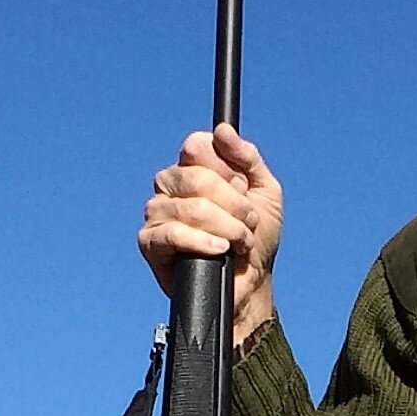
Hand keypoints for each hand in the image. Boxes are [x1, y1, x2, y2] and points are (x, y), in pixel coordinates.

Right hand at [137, 124, 282, 345]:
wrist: (252, 286)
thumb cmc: (257, 239)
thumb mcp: (266, 192)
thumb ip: (248, 158)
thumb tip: (222, 130)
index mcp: (193, 169)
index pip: (197, 146)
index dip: (226, 169)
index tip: (244, 189)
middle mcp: (170, 187)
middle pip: (197, 176)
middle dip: (233, 203)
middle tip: (247, 223)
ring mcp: (157, 214)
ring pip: (190, 207)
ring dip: (226, 227)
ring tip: (238, 243)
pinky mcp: (150, 244)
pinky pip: (171, 233)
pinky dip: (201, 241)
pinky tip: (220, 250)